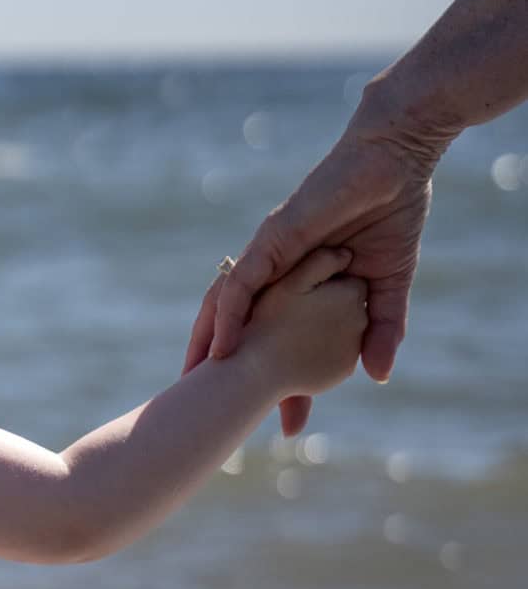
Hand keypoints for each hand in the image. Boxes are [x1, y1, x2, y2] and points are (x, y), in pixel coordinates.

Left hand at [182, 115, 436, 435]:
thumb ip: (380, 330)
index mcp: (298, 286)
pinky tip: (218, 349)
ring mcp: (269, 256)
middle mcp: (275, 275)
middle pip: (239, 328)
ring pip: (226, 308)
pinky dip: (227, 316)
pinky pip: (240, 284)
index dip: (283, 385)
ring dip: (208, 348)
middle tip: (207, 415)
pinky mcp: (273, 240)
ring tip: (192, 387)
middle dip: (224, 372)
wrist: (396, 161)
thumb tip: (378, 377)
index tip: (285, 426)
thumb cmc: (391, 214)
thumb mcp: (385, 286)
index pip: (279, 343)